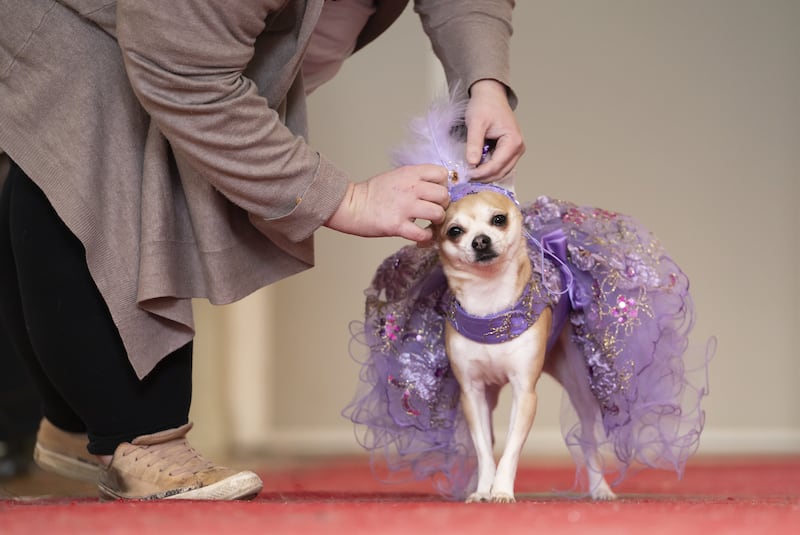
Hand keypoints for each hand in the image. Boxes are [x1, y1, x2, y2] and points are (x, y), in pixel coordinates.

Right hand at [325, 164, 449, 242]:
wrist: (351, 205)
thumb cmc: (372, 193)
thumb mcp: (396, 176)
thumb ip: (415, 180)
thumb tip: (435, 190)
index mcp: (410, 173)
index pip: (441, 174)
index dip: (443, 185)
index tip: (435, 193)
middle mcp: (410, 188)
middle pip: (444, 195)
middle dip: (442, 204)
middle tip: (434, 210)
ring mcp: (405, 207)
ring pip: (438, 213)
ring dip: (437, 221)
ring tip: (430, 223)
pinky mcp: (398, 225)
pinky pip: (423, 233)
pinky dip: (426, 237)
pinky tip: (422, 235)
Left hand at [464, 79, 524, 181]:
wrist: (489, 96)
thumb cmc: (485, 106)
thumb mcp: (476, 123)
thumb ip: (474, 143)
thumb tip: (472, 163)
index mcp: (513, 141)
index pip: (497, 165)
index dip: (481, 173)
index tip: (466, 174)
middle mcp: (518, 148)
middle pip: (501, 171)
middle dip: (483, 176)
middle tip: (465, 176)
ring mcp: (515, 151)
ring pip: (500, 171)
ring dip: (485, 175)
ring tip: (469, 172)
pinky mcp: (509, 152)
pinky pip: (499, 166)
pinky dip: (487, 169)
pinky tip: (476, 167)